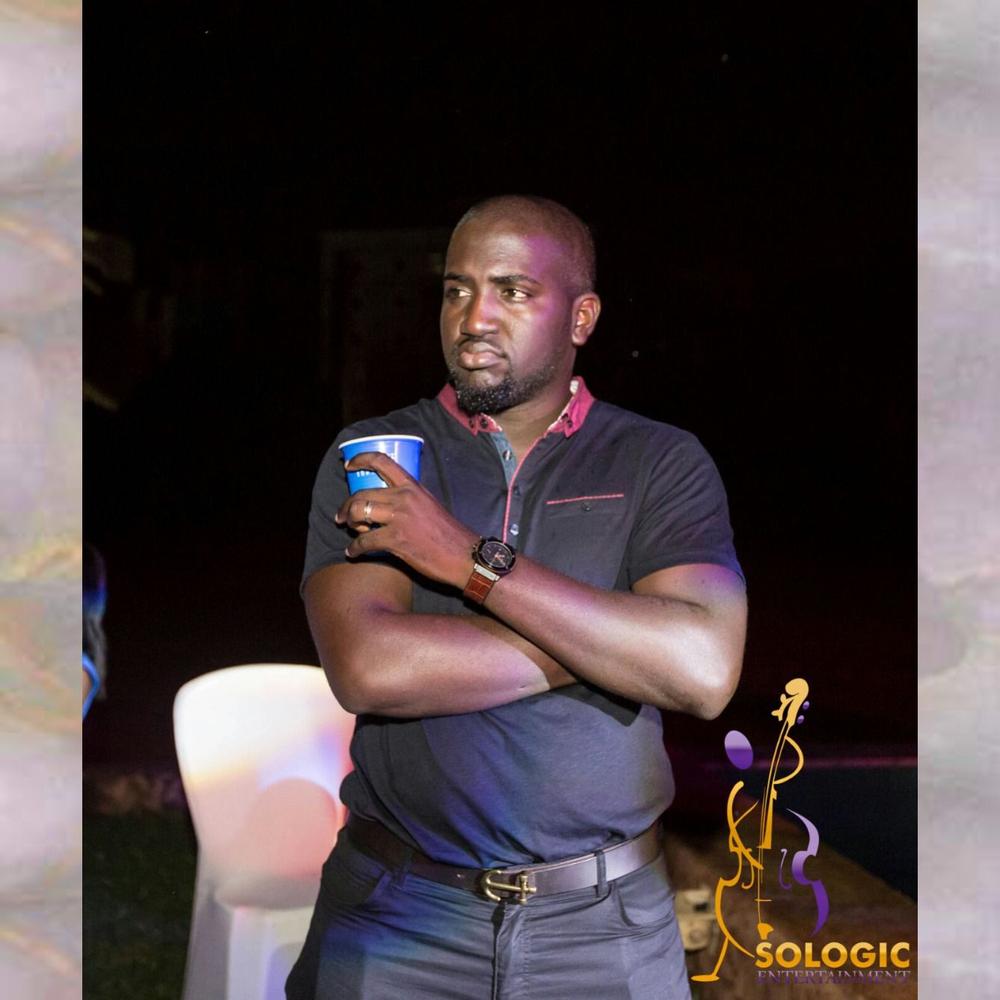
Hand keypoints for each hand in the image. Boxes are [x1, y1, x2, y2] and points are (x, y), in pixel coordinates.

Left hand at [335, 452, 479, 588]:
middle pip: (362, 493)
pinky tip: (353, 552)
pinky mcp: (396, 540)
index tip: (348, 466)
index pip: (382, 462)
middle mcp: (403, 497)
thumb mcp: (430, 505)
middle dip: (346, 506)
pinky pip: (364, 541)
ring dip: (348, 522)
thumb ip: (409, 500)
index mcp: (412, 486)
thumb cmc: (449, 534)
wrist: (465, 556)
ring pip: (358, 512)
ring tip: (350, 531)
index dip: (360, 460)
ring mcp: (399, 518)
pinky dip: (355, 548)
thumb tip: (388, 505)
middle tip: (342, 516)